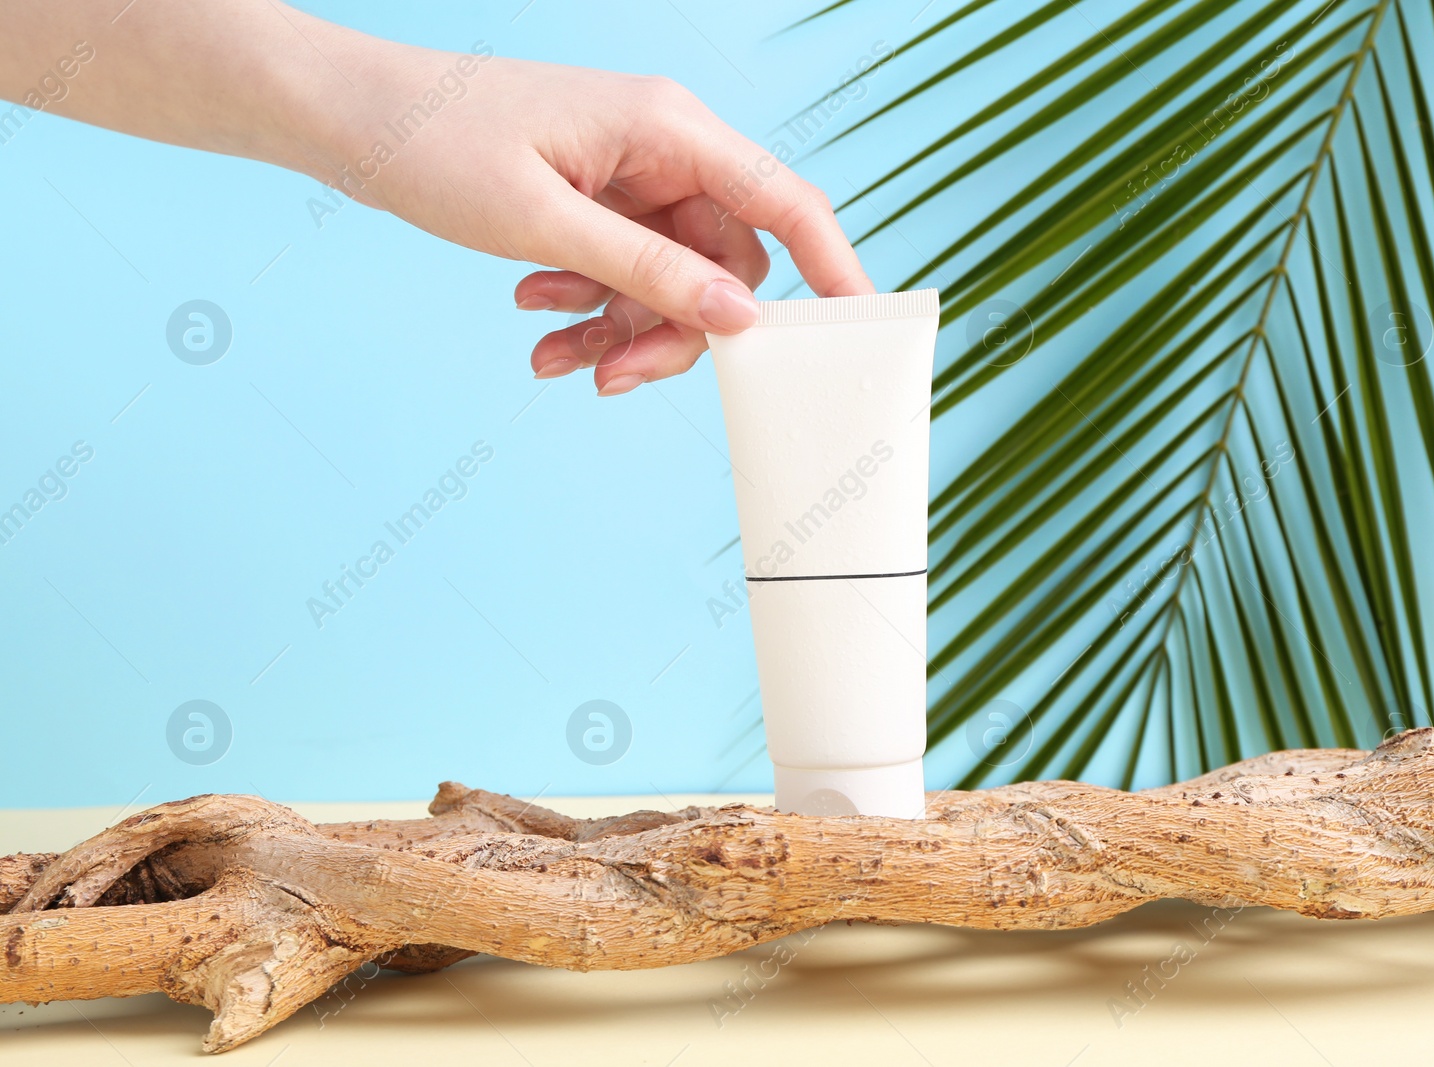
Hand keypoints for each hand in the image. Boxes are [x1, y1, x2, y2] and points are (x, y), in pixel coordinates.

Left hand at [315, 46, 874, 394]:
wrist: (347, 120)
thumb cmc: (435, 145)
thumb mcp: (545, 223)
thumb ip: (649, 271)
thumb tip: (739, 319)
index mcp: (669, 128)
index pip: (785, 201)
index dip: (833, 267)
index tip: (855, 329)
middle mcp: (663, 148)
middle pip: (721, 264)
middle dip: (674, 330)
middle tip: (613, 380)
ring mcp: (629, 175)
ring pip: (670, 279)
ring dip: (620, 329)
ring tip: (550, 358)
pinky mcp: (596, 199)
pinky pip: (624, 271)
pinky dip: (589, 308)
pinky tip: (536, 318)